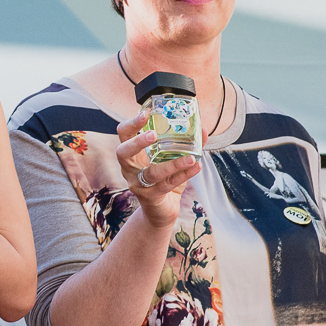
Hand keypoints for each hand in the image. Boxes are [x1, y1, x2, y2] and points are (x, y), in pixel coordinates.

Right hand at [115, 110, 201, 228]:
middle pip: (123, 152)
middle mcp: (130, 168)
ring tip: (190, 157)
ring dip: (172, 164)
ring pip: (151, 173)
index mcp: (132, 154)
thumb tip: (203, 130)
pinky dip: (184, 175)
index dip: (131, 123)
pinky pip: (168, 185)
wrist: (160, 212)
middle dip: (137, 142)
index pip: (123, 134)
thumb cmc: (164, 180)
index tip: (145, 113)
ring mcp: (138, 184)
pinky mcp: (150, 197)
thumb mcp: (172, 160)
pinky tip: (196, 167)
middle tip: (153, 134)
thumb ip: (185, 145)